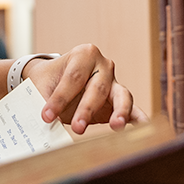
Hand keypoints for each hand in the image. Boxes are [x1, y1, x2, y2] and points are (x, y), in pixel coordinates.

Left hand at [26, 44, 147, 132]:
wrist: (54, 78)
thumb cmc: (49, 79)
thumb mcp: (40, 84)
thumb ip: (43, 100)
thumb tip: (47, 121)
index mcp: (84, 54)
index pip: (73, 78)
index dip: (59, 98)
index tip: (47, 116)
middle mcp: (104, 66)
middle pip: (98, 88)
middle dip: (87, 109)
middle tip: (77, 128)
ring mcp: (114, 83)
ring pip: (122, 96)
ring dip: (119, 112)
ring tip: (116, 126)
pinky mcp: (120, 100)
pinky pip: (133, 109)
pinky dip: (139, 119)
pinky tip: (143, 128)